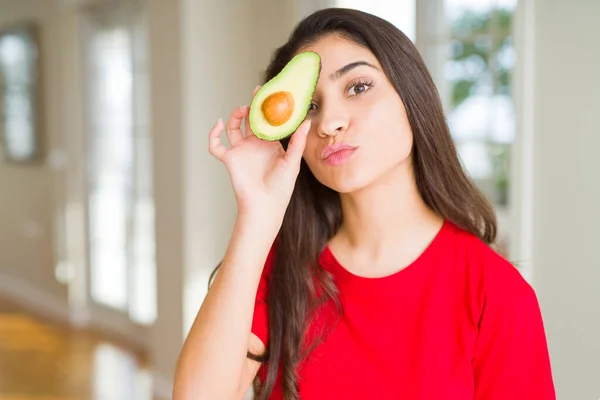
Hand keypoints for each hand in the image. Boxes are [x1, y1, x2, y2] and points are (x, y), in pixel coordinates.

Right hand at [209, 86, 310, 223]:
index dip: (268, 108)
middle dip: (252, 106)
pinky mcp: (229, 159)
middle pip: (249, 120)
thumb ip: (298, 141)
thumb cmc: (281, 188)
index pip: (268, 121)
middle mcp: (254, 145)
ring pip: (233, 127)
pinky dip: (213, 135)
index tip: (271, 94)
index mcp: (270, 144)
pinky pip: (216, 145)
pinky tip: (219, 124)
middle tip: (256, 92)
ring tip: (243, 110)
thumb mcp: (293, 161)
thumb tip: (306, 121)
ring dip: (235, 116)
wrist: (265, 205)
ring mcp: (241, 151)